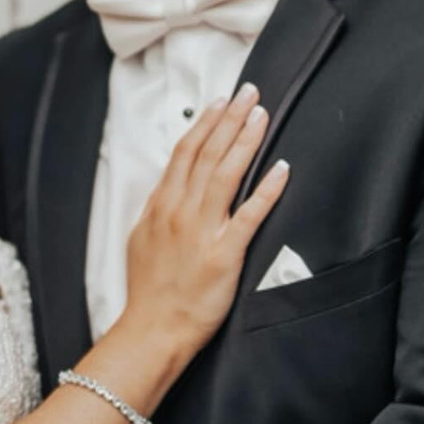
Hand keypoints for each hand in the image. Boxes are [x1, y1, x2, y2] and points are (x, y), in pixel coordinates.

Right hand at [120, 83, 288, 366]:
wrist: (151, 331)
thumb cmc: (149, 292)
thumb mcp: (142, 240)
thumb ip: (158, 210)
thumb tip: (169, 187)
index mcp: (161, 206)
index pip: (185, 153)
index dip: (206, 123)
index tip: (221, 101)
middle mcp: (181, 212)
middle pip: (207, 153)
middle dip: (230, 119)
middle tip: (249, 93)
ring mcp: (202, 231)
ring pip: (226, 174)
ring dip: (245, 140)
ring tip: (261, 115)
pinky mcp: (224, 254)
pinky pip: (249, 215)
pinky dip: (267, 189)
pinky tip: (282, 168)